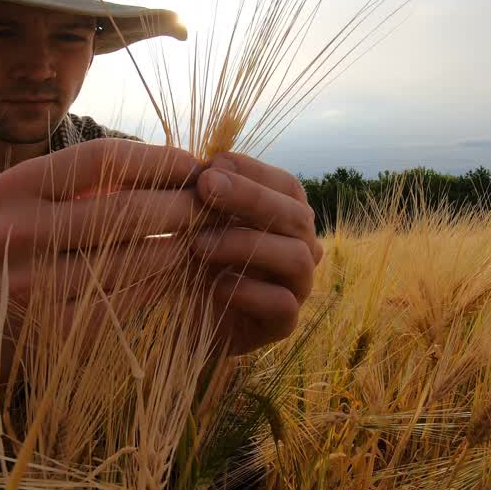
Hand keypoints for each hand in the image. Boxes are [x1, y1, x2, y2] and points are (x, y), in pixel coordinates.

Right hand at [0, 138, 205, 356]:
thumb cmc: (37, 245)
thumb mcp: (46, 200)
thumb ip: (102, 179)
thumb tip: (188, 165)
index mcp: (14, 188)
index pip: (104, 158)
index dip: (159, 160)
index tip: (196, 166)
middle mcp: (18, 234)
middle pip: (126, 210)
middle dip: (183, 205)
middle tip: (213, 206)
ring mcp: (36, 286)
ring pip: (137, 257)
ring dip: (181, 245)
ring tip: (201, 236)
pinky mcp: (60, 330)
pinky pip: (133, 297)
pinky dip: (164, 280)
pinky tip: (178, 271)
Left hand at [188, 152, 322, 356]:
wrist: (188, 322)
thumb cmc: (196, 263)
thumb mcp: (198, 224)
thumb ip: (207, 197)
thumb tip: (208, 167)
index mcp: (287, 218)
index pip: (288, 185)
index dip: (252, 171)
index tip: (210, 165)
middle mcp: (302, 248)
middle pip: (295, 215)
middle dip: (249, 197)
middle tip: (205, 188)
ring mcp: (299, 287)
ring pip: (295, 256)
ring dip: (245, 244)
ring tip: (198, 244)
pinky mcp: (285, 324)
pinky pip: (283, 304)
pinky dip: (250, 292)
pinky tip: (216, 287)